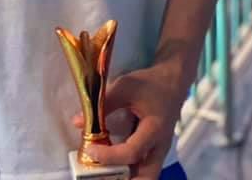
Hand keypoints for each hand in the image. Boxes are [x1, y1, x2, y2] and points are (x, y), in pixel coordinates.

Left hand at [71, 62, 186, 178]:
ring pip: (146, 176)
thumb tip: (78, 122)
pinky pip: (144, 169)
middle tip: (100, 174)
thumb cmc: (150, 83)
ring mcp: (159, 152)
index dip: (109, 156)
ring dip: (127, 178)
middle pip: (147, 178)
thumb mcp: (126, 87)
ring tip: (104, 170)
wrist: (173, 81)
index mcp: (154, 130)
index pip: (131, 152)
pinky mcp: (155, 151)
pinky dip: (129, 171)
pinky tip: (112, 165)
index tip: (90, 149)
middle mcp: (160, 147)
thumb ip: (104, 104)